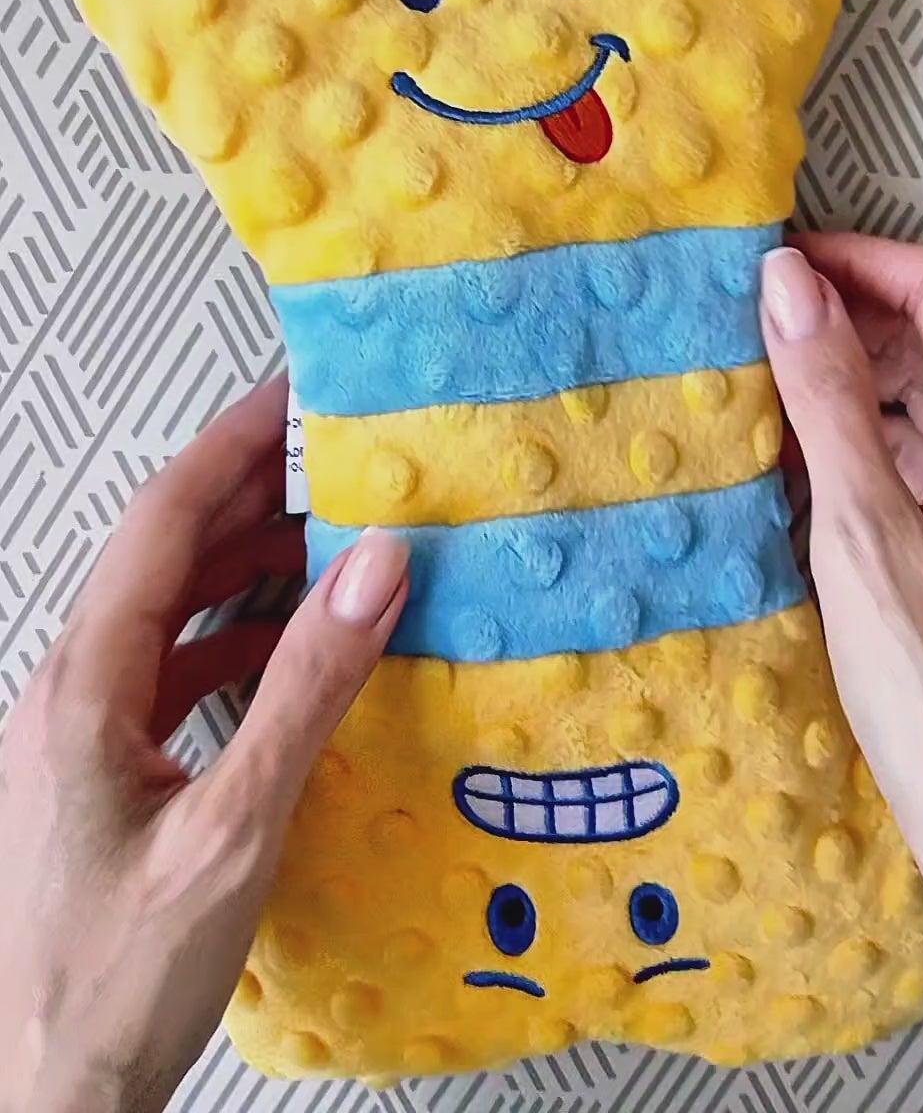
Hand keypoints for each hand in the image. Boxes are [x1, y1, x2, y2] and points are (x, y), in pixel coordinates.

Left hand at [0, 379, 407, 1112]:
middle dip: (246, 491)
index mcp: (82, 686)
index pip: (163, 520)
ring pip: (160, 613)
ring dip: (239, 565)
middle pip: (159, 554)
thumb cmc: (108, 986)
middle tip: (327, 448)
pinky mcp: (93, 780)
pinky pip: (161, 674)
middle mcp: (65, 695)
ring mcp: (72, 738)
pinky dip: (227, 640)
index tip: (294, 392)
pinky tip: (279, 651)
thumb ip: (306, 690)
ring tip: (322, 534)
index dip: (232, 442)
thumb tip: (373, 570)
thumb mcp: (232, 829)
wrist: (37, 1102)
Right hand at [761, 235, 922, 1112]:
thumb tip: (787, 283)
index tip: (774, 259)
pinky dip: (866, 444)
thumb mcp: (868, 541)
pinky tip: (801, 463)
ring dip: (853, 379)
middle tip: (748, 317)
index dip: (862, 258)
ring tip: (757, 381)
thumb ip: (827, 402)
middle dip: (850, 313)